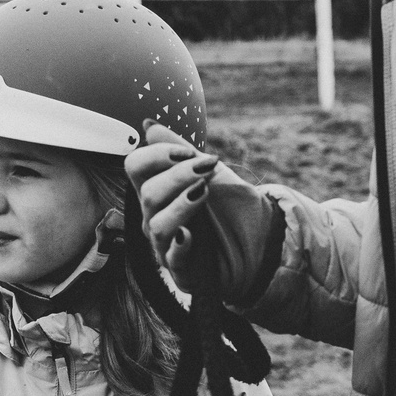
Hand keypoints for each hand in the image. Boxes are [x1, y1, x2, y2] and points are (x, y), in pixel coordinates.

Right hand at [123, 122, 276, 298]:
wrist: (260, 239)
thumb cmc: (230, 206)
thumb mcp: (210, 171)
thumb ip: (180, 148)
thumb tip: (148, 125)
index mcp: (158, 189)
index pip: (135, 166)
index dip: (157, 155)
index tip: (188, 152)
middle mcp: (155, 216)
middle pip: (147, 193)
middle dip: (178, 176)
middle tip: (207, 169)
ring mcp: (167, 244)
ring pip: (156, 225)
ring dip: (182, 205)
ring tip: (205, 194)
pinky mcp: (182, 270)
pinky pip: (172, 259)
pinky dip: (180, 246)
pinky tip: (191, 237)